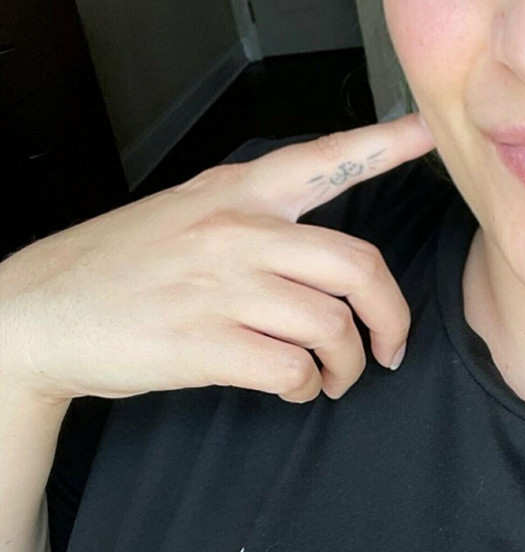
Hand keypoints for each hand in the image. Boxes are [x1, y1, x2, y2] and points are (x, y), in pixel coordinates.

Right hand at [0, 114, 435, 404]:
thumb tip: (319, 263)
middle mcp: (236, 232)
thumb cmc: (121, 269)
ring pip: (333, 327)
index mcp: (234, 195)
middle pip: (358, 267)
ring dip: (344, 366)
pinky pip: (293, 370)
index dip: (381, 146)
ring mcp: (222, 287)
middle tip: (389, 349)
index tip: (425, 134)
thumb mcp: (186, 216)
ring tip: (326, 377)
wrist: (42, 313)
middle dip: (391, 319)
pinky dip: (304, 389)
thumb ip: (252, 222)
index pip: (321, 160)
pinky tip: (291, 388)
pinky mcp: (207, 343)